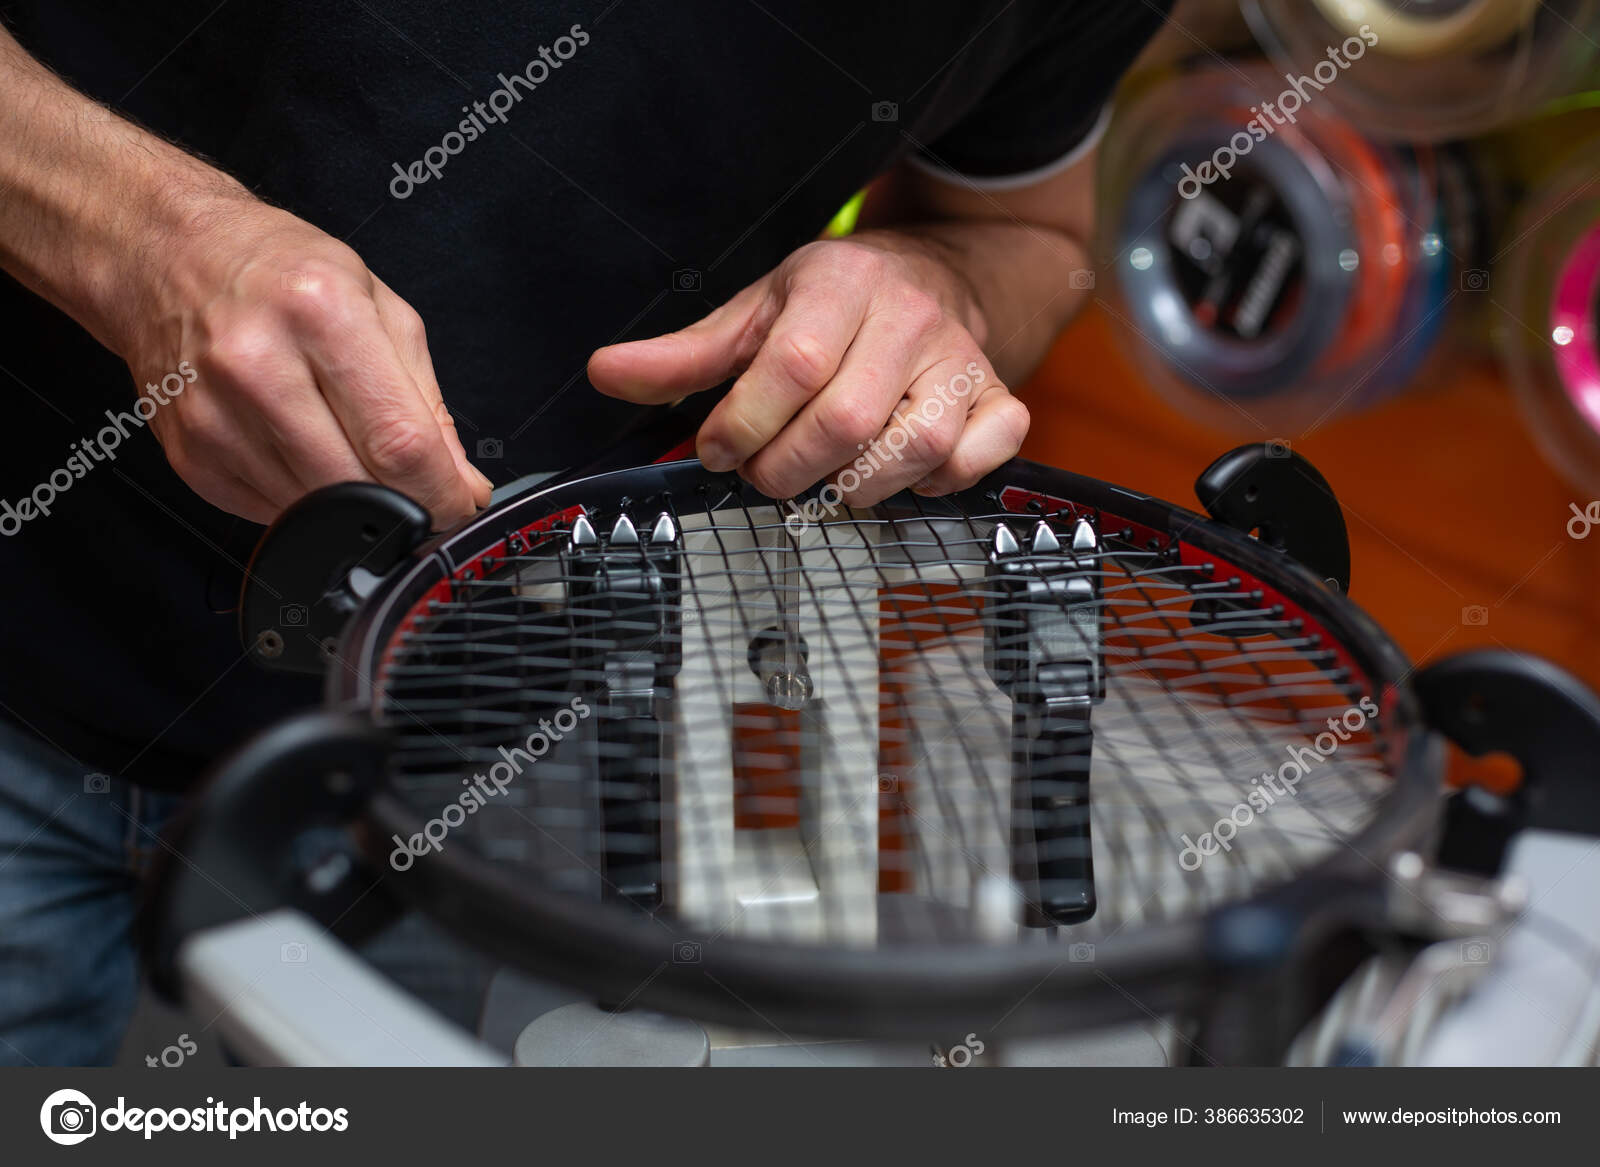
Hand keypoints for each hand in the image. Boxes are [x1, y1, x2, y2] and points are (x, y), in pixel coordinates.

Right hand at [114, 195, 490, 525]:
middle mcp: (258, 365)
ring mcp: (215, 416)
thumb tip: (460, 484)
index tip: (459, 505)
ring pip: (316, 510)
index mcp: (320, 314)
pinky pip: (270, 512)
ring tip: (351, 454)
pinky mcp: (191, 455)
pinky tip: (301, 453)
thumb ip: (428, 400)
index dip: (442, 492)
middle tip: (419, 493)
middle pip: (358, 486)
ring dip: (353, 507)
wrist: (165, 255)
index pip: (400, 441)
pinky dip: (304, 501)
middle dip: (406, 508)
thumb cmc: (277, 271)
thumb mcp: (378, 304)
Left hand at [587, 232, 1029, 503]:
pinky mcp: (998, 395)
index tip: (719, 448)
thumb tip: (608, 374)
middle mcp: (908, 317)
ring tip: (825, 478)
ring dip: (856, 486)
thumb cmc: (836, 303)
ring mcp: (961, 359)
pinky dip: (941, 481)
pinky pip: (983, 453)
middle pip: (847, 419)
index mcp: (841, 283)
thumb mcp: (756, 313)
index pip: (793, 367)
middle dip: (788, 467)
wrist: (937, 274)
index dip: (745, 425)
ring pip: (915, 446)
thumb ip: (685, 355)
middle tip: (764, 474)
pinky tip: (900, 475)